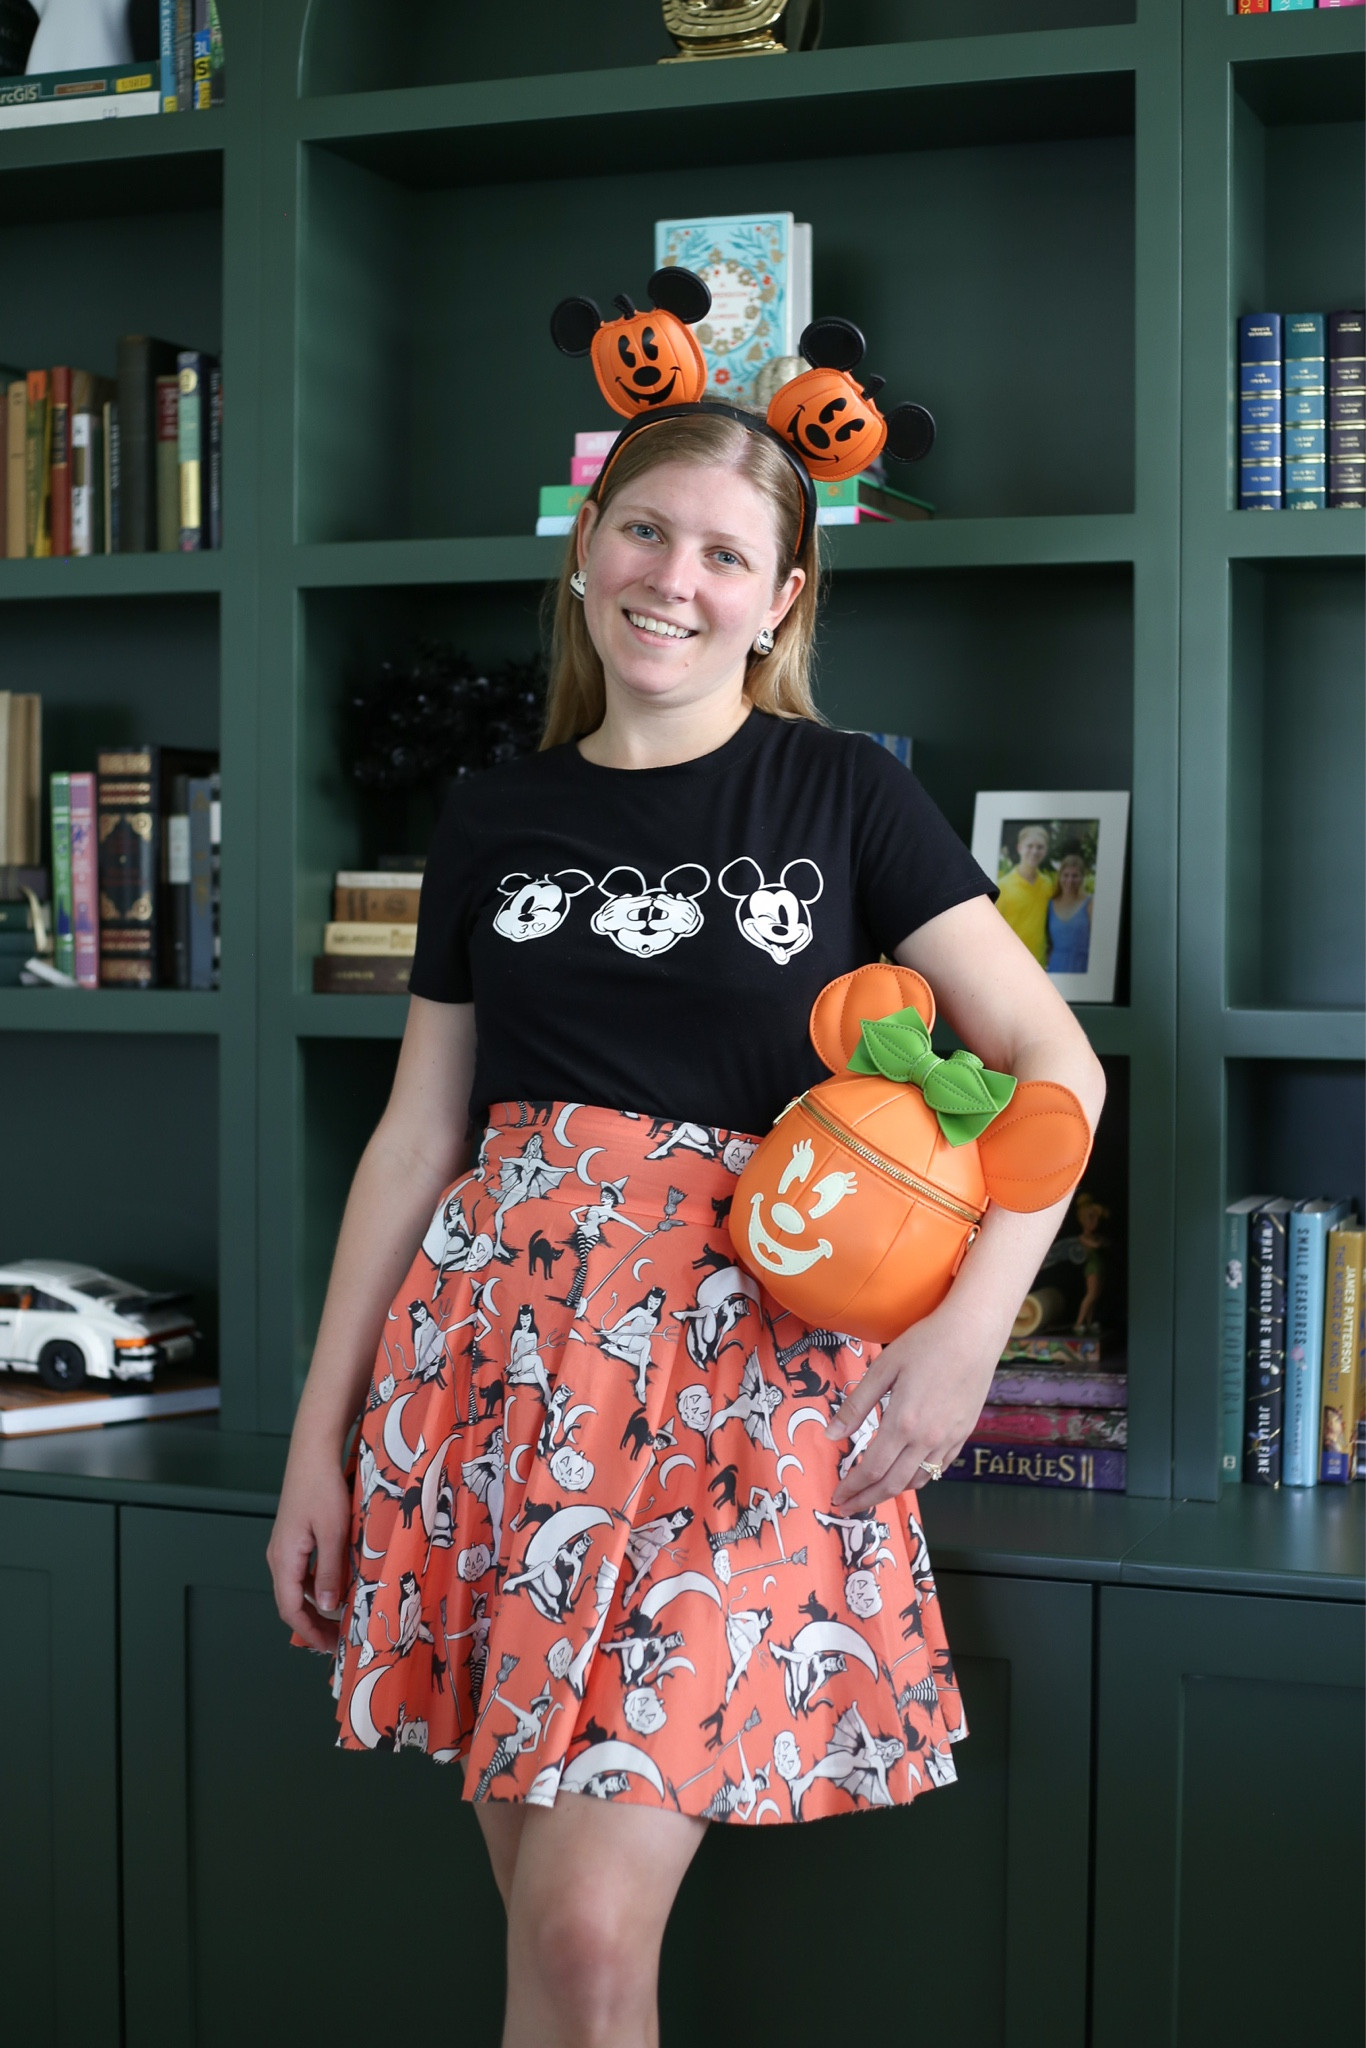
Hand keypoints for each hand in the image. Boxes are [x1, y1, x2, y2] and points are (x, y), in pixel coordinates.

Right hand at [266, 1442, 353, 1654]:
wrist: (312, 1453)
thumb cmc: (323, 1490)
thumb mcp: (333, 1533)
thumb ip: (330, 1572)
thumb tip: (326, 1608)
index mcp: (284, 1559)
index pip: (290, 1609)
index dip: (309, 1631)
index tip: (329, 1648)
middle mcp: (278, 1557)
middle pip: (291, 1602)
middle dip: (313, 1623)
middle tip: (339, 1639)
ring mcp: (284, 1546)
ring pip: (296, 1587)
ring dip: (315, 1606)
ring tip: (340, 1619)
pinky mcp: (294, 1536)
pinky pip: (302, 1571)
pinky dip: (316, 1586)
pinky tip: (336, 1587)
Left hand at [825, 1306, 996, 1515]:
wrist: (974, 1333)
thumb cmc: (926, 1343)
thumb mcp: (883, 1368)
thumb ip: (856, 1405)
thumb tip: (831, 1434)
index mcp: (902, 1422)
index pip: (871, 1469)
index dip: (852, 1487)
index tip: (837, 1496)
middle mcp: (927, 1438)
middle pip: (893, 1484)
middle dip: (867, 1499)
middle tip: (847, 1507)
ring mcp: (949, 1439)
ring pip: (918, 1480)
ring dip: (892, 1492)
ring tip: (873, 1494)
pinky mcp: (963, 1434)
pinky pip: (939, 1468)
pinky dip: (919, 1478)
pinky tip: (907, 1474)